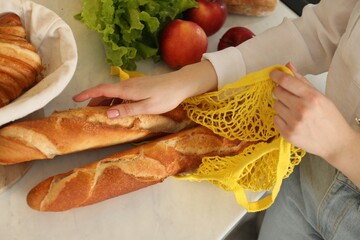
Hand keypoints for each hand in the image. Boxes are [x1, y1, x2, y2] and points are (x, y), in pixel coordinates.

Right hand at [73, 60, 217, 117]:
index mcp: (127, 90)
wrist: (181, 84)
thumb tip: (107, 114)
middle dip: (94, 100)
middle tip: (86, 112)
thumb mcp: (147, 107)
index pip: (102, 90)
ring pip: (114, 93)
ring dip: (105, 102)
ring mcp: (134, 84)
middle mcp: (128, 85)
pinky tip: (118, 108)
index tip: (75, 98)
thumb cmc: (166, 97)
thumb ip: (127, 110)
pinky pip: (122, 93)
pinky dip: (115, 100)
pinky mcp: (140, 86)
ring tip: (100, 113)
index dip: (87, 94)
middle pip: (106, 92)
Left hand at [271, 63, 354, 161]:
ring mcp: (293, 123)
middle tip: (289, 96)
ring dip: (281, 105)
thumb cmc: (330, 118)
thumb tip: (288, 66)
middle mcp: (301, 109)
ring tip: (294, 110)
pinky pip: (275, 119)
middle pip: (277, 92)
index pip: (286, 81)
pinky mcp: (287, 134)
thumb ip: (302, 81)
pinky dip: (281, 118)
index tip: (273, 73)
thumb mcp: (320, 96)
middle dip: (281, 91)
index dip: (276, 75)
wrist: (335, 143)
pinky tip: (292, 120)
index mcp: (311, 97)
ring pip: (275, 106)